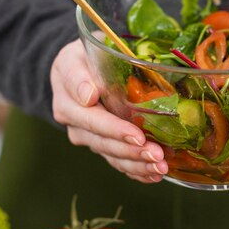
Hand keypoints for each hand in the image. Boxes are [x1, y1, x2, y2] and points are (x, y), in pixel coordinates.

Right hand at [50, 39, 167, 182]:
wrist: (77, 69)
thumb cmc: (83, 57)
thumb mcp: (77, 55)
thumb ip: (79, 73)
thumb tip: (88, 95)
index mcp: (67, 100)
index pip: (92, 119)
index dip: (115, 130)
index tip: (137, 136)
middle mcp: (74, 123)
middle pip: (103, 142)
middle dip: (132, 152)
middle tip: (158, 155)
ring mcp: (87, 137)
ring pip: (112, 155)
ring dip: (137, 164)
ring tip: (161, 167)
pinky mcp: (100, 145)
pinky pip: (117, 162)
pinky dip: (136, 171)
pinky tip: (154, 174)